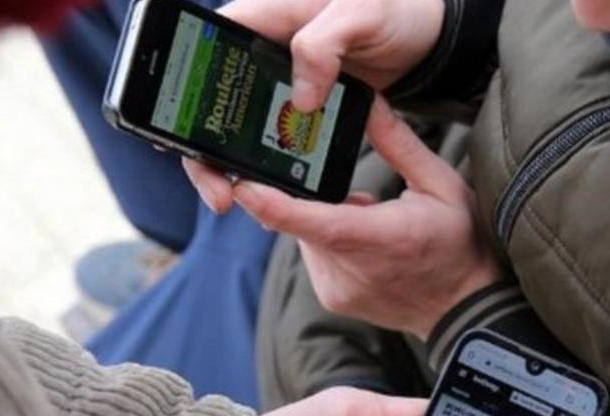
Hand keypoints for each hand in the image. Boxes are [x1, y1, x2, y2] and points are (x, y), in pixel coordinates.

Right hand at [184, 0, 445, 211]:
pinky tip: (282, 192)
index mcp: (266, 19)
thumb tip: (299, 100)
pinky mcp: (306, 103)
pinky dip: (275, 163)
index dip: (187, 95)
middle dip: (207, 151)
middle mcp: (265, 51)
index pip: (206, 53)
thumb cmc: (395, 8)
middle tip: (221, 195)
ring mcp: (284, 81)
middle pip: (216, 102)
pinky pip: (279, 136)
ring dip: (237, 164)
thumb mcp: (360, 14)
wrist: (427, 33)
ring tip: (241, 202)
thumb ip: (323, 47)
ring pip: (243, 126)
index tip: (181, 140)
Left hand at [219, 97, 500, 339]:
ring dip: (327, 221)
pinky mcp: (332, 298)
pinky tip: (369, 249)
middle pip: (303, 218)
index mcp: (379, 238)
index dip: (271, 203)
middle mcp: (351, 269)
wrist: (467, 309)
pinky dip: (331, 243)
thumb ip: (399, 144)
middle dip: (320, 198)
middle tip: (365, 199)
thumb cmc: (461, 244)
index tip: (242, 185)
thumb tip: (368, 103)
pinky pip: (315, 256)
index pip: (313, 221)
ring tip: (376, 227)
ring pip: (306, 236)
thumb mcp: (443, 186)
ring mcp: (337, 289)